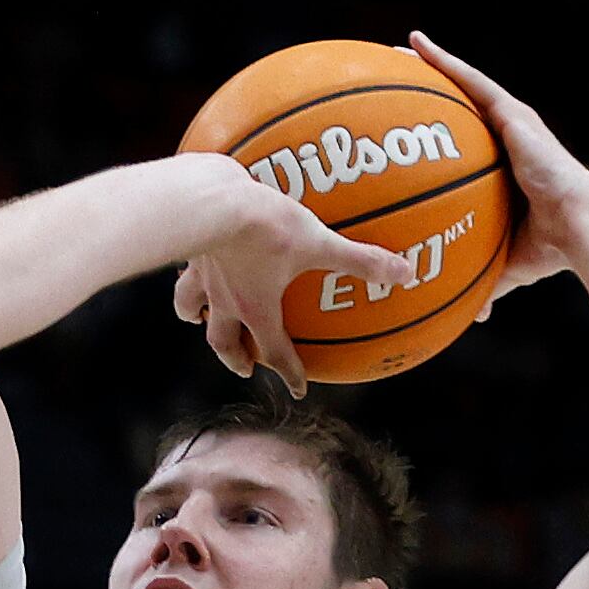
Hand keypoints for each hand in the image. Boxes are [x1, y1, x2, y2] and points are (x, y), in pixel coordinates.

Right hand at [168, 159, 414, 394]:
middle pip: (224, 343)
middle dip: (235, 358)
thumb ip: (360, 259)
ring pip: (191, 309)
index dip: (289, 372)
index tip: (298, 389)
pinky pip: (183, 270)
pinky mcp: (188, 249)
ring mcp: (202, 277)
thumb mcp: (319, 241)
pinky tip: (192, 262)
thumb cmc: (265, 226)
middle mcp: (224, 301)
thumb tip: (405, 273)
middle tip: (245, 365)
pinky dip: (187, 274)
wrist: (212, 200)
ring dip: (196, 319)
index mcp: (255, 309)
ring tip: (199, 319)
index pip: (274, 352)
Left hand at [407, 33, 588, 320]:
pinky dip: (442, 62)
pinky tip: (415, 45)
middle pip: (462, 110)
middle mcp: (508, 140)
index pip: (468, 150)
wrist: (583, 227)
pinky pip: (469, 81)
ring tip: (396, 50)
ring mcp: (511, 122)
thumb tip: (473, 317)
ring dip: (431, 66)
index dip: (443, 139)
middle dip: (430, 95)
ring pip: (463, 85)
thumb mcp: (507, 264)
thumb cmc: (551, 250)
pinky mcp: (512, 112)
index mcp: (507, 170)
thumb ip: (485, 281)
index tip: (412, 135)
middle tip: (393, 82)